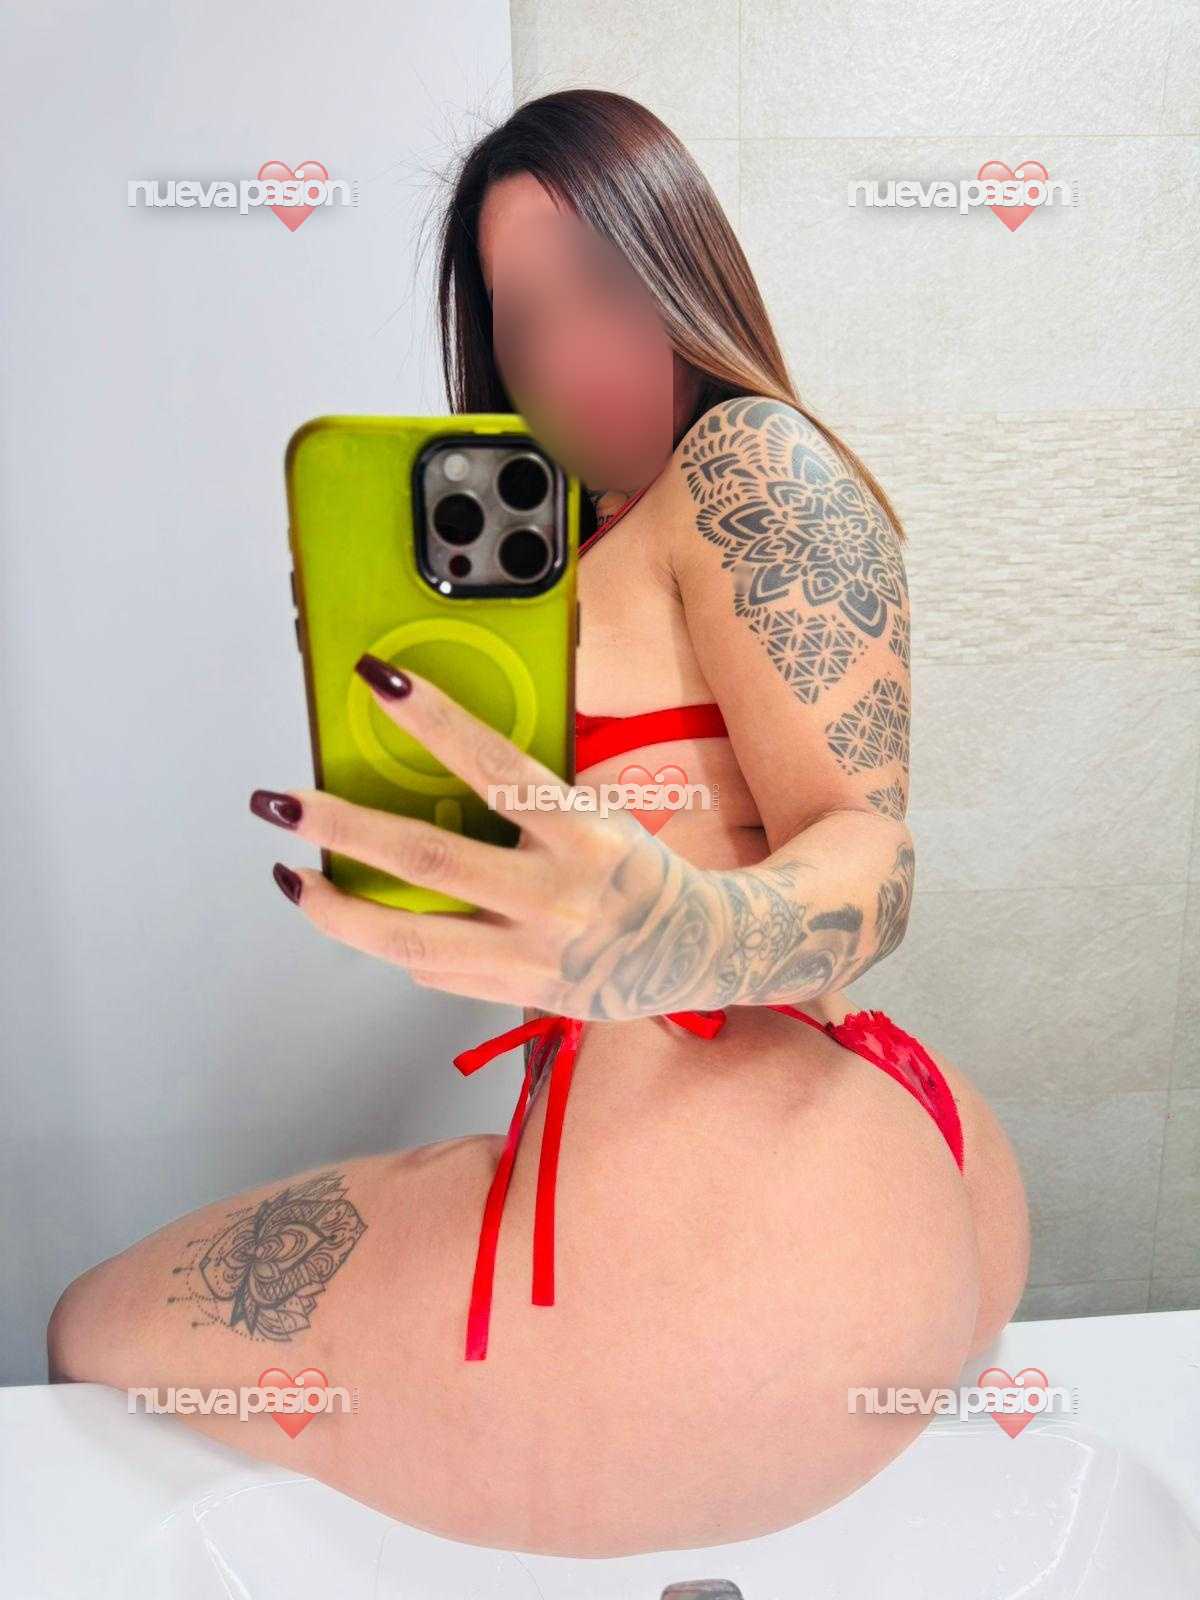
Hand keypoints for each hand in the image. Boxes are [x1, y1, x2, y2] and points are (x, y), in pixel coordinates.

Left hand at [249, 653, 725, 1020]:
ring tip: (294, 879)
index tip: (375, 681)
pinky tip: (360, 917)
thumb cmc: (636, 870)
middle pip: (429, 862)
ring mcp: (533, 954)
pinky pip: (433, 970)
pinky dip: (388, 941)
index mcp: (581, 833)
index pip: (493, 765)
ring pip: (413, 940)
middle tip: (280, 800)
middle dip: (342, 827)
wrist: (697, 950)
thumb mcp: (595, 814)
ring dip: (338, 910)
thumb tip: (434, 763)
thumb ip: (524, 802)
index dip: (432, 719)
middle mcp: (556, 896)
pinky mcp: (518, 993)